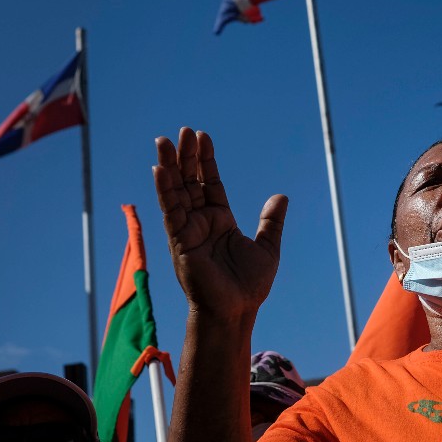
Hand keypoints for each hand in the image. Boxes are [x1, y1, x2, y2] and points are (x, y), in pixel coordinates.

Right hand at [153, 128, 287, 322]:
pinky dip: (165, 191)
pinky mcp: (180, 242)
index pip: (209, 183)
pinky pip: (171, 212)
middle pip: (190, 182)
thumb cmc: (249, 285)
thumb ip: (271, 221)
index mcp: (220, 220)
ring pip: (177, 192)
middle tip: (182, 131)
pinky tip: (160, 170)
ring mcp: (188, 230)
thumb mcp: (267, 247)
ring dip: (170, 167)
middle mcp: (201, 222)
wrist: (237, 310)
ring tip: (164, 141)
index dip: (206, 161)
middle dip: (187, 157)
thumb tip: (281, 196)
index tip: (202, 137)